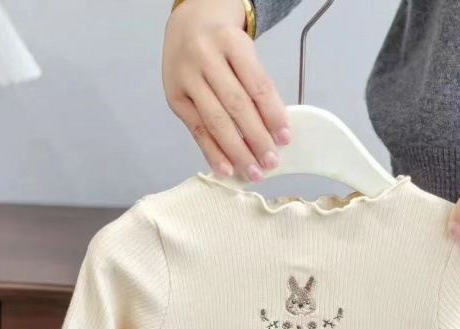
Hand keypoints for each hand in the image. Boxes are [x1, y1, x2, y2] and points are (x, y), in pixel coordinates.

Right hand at [163, 0, 290, 180]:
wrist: (187, 26)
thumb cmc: (223, 47)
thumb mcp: (243, 53)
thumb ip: (256, 85)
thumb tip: (272, 133)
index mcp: (231, 42)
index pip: (257, 85)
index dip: (273, 115)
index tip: (285, 139)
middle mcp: (205, 58)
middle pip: (236, 105)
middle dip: (256, 138)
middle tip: (270, 162)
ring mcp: (186, 78)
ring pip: (215, 121)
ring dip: (236, 151)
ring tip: (253, 171)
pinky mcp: (174, 98)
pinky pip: (197, 130)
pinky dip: (212, 152)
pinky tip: (225, 169)